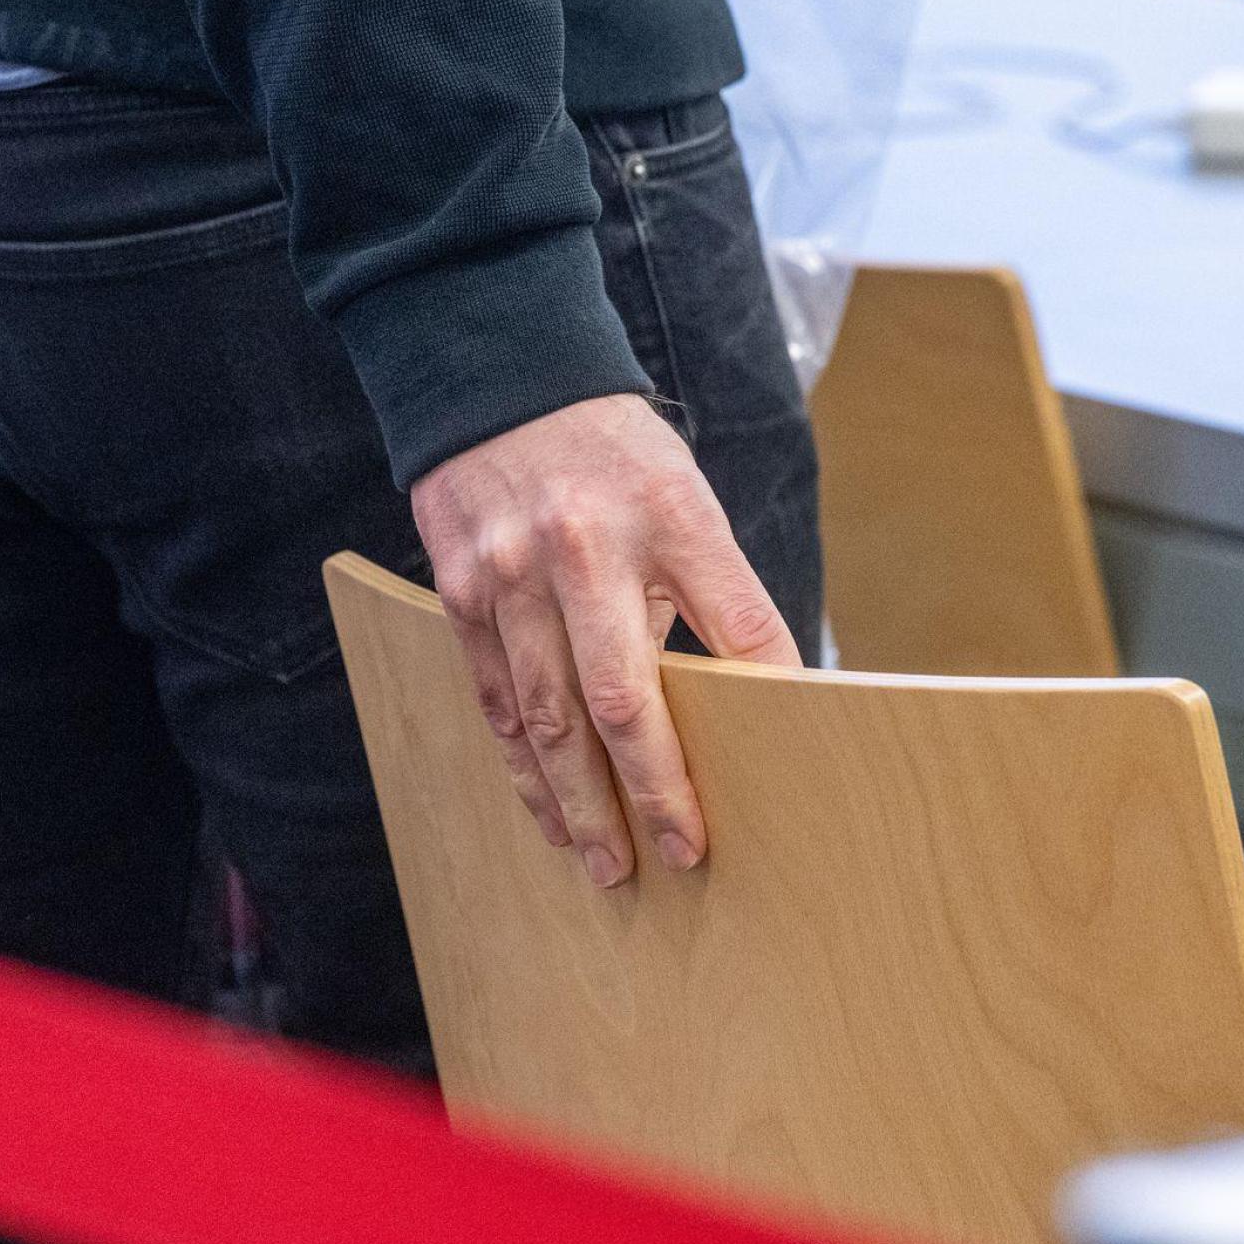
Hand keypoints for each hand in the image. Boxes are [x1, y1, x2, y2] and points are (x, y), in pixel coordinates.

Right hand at [410, 393, 801, 887]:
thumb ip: (718, 590)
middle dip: (650, 789)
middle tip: (679, 856)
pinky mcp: (460, 595)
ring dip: (578, 801)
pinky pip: (493, 699)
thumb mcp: (686, 495)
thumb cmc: (612, 454)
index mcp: (667, 515)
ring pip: (546, 717)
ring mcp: (510, 577)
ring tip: (608, 864)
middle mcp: (582, 550)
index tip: (783, 775)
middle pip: (619, 698)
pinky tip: (545, 809)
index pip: (734, 621)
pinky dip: (522, 765)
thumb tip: (767, 690)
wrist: (497, 379)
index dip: (763, 703)